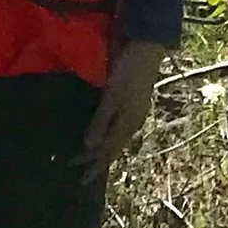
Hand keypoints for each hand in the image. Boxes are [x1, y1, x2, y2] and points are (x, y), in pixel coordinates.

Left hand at [76, 39, 166, 178]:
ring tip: (92, 160)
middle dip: (97, 162)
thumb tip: (89, 148)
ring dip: (104, 151)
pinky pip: (120, 128)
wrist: (148, 49)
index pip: (107, 151)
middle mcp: (133, 122)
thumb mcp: (112, 96)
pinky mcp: (134, 104)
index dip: (93, 164)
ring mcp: (135, 113)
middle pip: (113, 148)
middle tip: (81, 175)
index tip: (79, 178)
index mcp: (128, 123)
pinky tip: (105, 135)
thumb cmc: (128, 71)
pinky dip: (110, 137)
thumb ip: (101, 121)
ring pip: (117, 139)